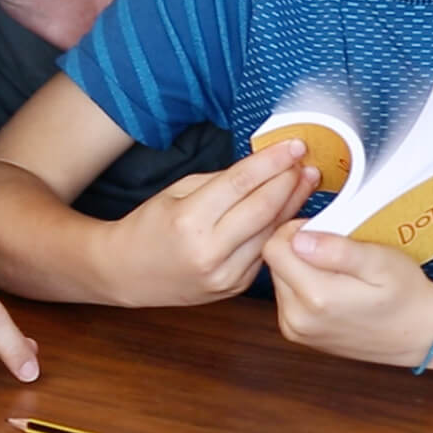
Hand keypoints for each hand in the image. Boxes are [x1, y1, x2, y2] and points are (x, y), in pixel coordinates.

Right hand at [104, 139, 319, 305]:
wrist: (126, 272)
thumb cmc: (149, 226)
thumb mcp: (177, 191)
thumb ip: (221, 181)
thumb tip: (264, 167)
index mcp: (188, 221)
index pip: (241, 183)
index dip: (272, 161)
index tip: (294, 145)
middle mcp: (209, 251)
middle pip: (263, 209)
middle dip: (289, 181)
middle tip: (306, 161)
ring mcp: (224, 274)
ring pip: (271, 232)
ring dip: (293, 204)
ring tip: (306, 182)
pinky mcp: (234, 287)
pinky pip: (264, 252)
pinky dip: (280, 230)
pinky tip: (290, 211)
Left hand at [263, 222, 432, 366]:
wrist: (420, 334)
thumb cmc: (405, 294)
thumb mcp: (380, 262)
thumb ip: (337, 250)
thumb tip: (299, 239)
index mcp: (315, 298)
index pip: (274, 248)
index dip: (295, 230)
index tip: (322, 229)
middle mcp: (297, 319)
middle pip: (275, 264)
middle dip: (299, 249)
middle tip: (336, 250)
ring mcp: (296, 330)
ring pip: (280, 279)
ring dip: (302, 268)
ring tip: (338, 270)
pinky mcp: (298, 334)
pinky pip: (287, 297)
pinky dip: (304, 285)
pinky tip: (333, 287)